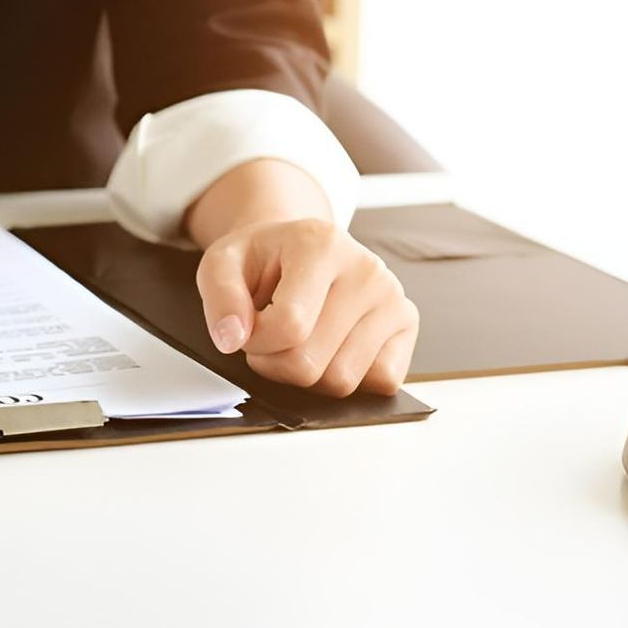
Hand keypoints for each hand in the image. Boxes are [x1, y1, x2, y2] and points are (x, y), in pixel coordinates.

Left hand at [195, 217, 418, 396]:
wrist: (298, 250)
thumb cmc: (264, 261)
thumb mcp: (222, 264)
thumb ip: (220, 296)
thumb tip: (232, 338)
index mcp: (321, 244)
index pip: (289, 327)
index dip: (256, 342)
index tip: (249, 325)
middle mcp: (366, 268)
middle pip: (311, 363)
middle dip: (277, 363)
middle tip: (273, 335)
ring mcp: (393, 297)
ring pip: (342, 381)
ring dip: (309, 374)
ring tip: (301, 338)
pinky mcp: (407, 325)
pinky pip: (379, 382)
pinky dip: (347, 376)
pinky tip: (332, 346)